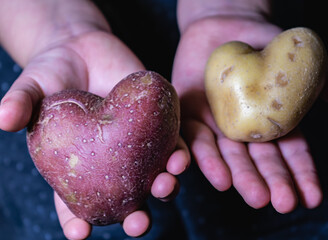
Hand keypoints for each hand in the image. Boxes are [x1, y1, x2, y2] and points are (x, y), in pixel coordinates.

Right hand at [0, 30, 189, 238]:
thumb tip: (2, 119)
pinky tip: (180, 156)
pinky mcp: (153, 122)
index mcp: (75, 165)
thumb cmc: (52, 73)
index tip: (79, 234)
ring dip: (166, 187)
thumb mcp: (31, 86)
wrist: (81, 47)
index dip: (76, 222)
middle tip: (139, 223)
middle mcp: (108, 161)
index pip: (75, 203)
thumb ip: (20, 103)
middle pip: (125, 199)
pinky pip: (171, 142)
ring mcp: (134, 144)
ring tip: (166, 185)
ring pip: (154, 176)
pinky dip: (178, 152)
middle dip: (134, 216)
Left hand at [172, 16, 325, 212]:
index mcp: (272, 125)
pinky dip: (200, 156)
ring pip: (226, 156)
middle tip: (282, 203)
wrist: (226, 24)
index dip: (301, 176)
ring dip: (239, 177)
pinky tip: (213, 175)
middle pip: (257, 162)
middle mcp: (243, 133)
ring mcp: (216, 126)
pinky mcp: (190, 115)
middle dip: (270, 183)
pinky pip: (192, 138)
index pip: (289, 156)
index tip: (313, 198)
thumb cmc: (267, 45)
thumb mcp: (304, 65)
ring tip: (255, 196)